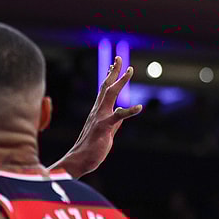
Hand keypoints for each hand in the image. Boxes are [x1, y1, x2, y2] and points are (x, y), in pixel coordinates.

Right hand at [57, 57, 142, 177]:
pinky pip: (118, 116)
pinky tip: (139, 106)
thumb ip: (115, 121)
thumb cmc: (91, 148)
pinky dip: (129, 110)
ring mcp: (100, 118)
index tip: (114, 64)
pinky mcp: (103, 127)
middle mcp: (98, 111)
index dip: (110, 77)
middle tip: (120, 58)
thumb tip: (121, 111)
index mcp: (98, 111)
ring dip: (121, 81)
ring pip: (110, 95)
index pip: (104, 90)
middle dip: (114, 71)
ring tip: (130, 70)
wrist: (78, 161)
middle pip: (106, 86)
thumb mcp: (106, 131)